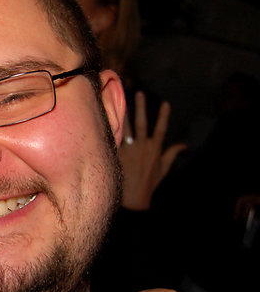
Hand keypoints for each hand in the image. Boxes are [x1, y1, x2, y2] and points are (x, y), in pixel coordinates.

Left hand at [119, 91, 185, 209]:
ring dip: (124, 113)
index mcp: (155, 150)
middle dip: (141, 108)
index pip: (161, 129)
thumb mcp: (164, 168)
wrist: (133, 198)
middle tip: (139, 93)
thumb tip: (184, 145)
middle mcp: (142, 147)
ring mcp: (128, 150)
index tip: (166, 103)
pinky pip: (114, 139)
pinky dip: (111, 128)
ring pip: (125, 128)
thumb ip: (172, 154)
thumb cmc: (149, 183)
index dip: (164, 116)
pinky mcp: (117, 154)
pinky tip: (106, 118)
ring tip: (120, 99)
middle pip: (141, 123)